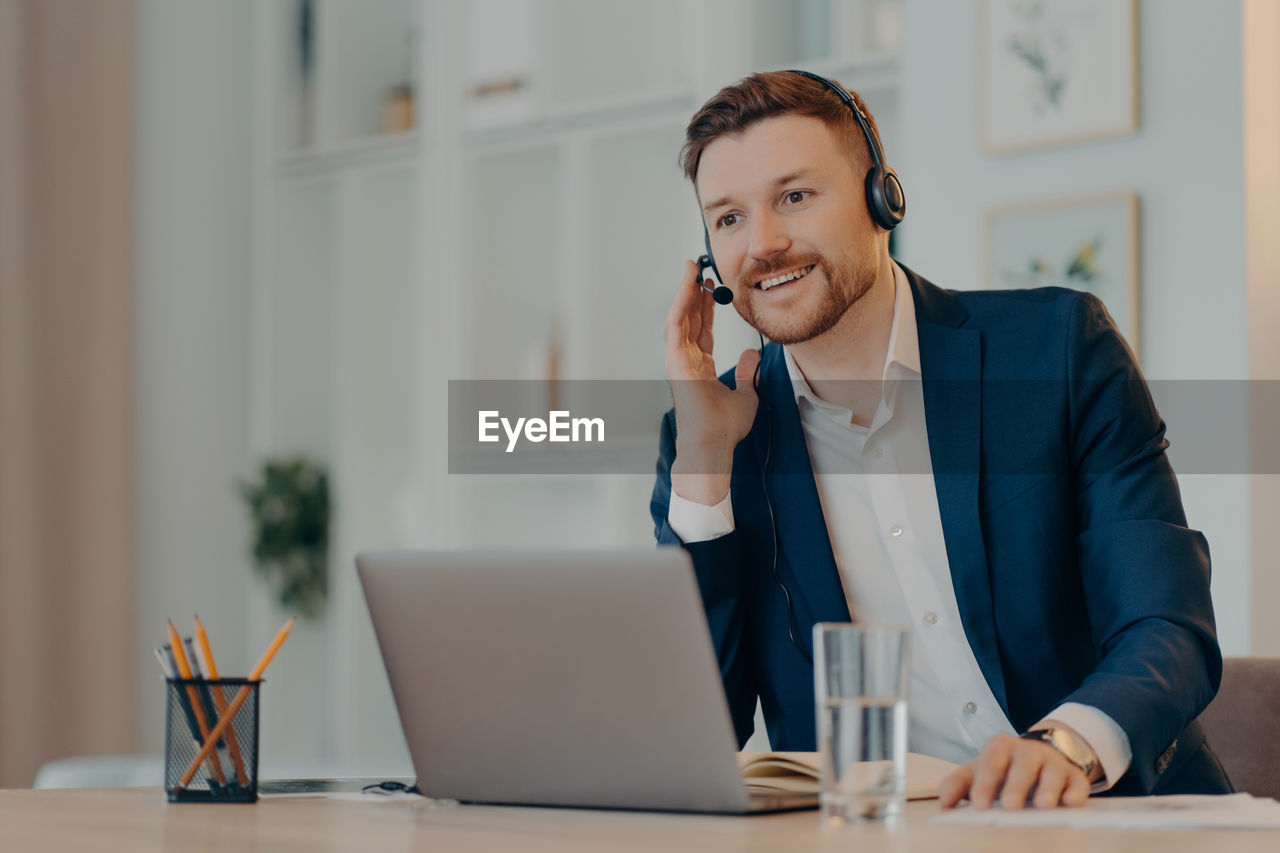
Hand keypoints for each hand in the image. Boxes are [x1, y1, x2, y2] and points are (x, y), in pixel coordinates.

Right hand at [665, 260, 758, 504]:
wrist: (715, 445)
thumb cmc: (725, 428)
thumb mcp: (746, 394)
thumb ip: (747, 373)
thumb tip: (751, 354)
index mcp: (700, 367)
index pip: (701, 330)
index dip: (705, 307)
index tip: (713, 287)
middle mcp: (687, 361)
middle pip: (688, 319)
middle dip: (693, 292)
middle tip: (700, 268)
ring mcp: (679, 361)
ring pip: (679, 317)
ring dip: (684, 292)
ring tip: (692, 269)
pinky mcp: (675, 362)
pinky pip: (675, 327)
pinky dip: (680, 305)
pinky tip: (689, 287)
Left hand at [938, 732, 1092, 809]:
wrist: (1039, 756)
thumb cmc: (1003, 768)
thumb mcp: (978, 771)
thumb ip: (958, 784)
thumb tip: (945, 802)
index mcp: (1000, 748)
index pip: (991, 763)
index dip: (984, 783)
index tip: (978, 804)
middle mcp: (1028, 752)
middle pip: (1022, 765)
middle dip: (1016, 785)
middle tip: (1009, 806)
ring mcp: (1053, 763)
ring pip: (1052, 773)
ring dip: (1048, 789)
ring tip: (1043, 806)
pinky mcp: (1074, 776)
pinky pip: (1078, 783)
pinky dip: (1076, 793)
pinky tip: (1071, 803)